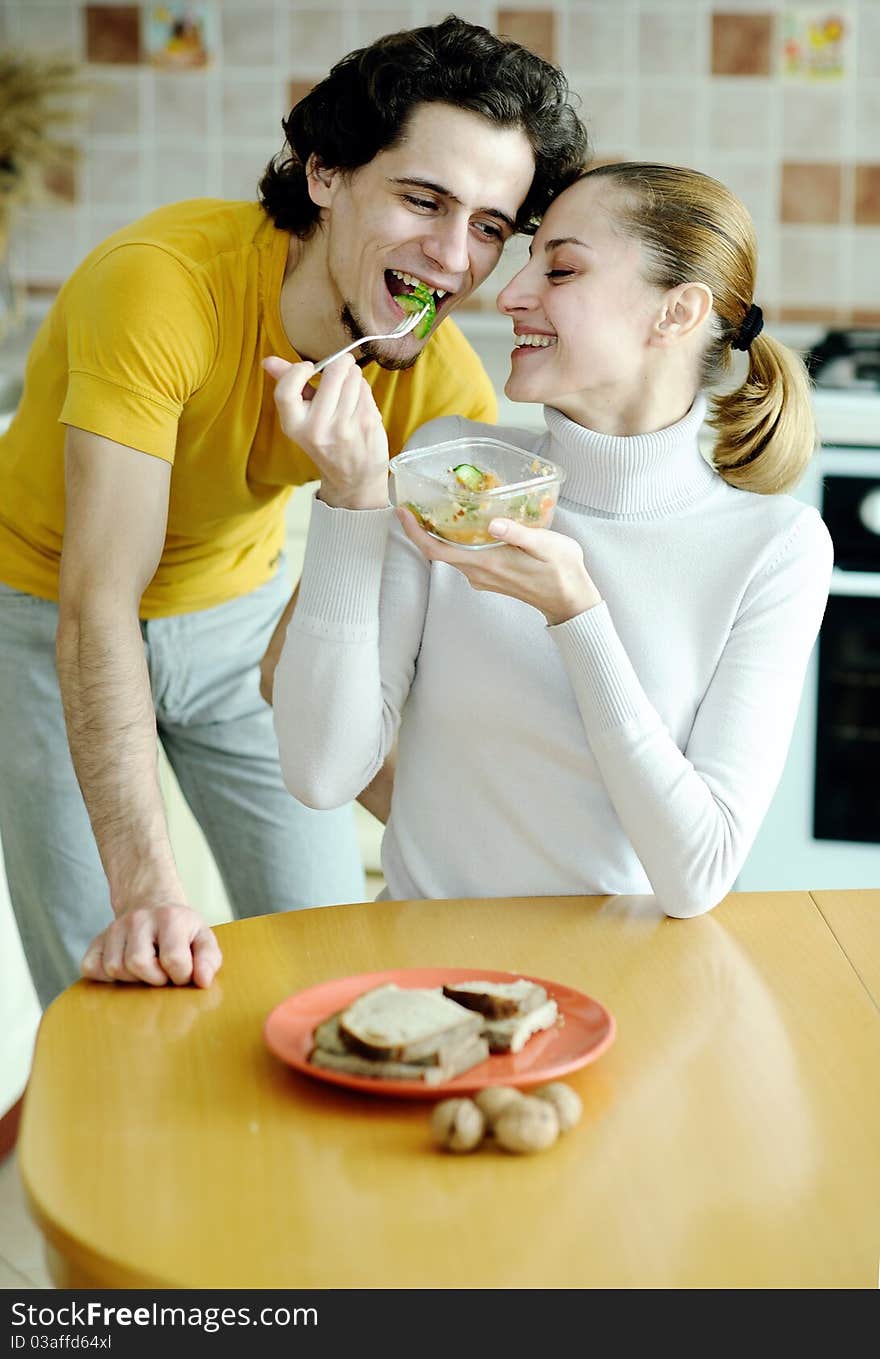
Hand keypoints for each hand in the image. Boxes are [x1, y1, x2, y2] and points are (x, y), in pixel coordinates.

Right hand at [80, 903, 222, 987]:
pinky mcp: (96, 941)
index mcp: (170, 917)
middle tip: (163, 972)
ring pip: (115, 968)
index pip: (174, 960)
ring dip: (133, 978)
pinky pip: (91, 968)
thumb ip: (209, 960)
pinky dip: (106, 977)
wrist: (152, 905)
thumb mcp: (203, 938)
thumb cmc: (181, 930)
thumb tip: (202, 981)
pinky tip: (124, 970)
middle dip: (155, 978)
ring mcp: (114, 928)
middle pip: (138, 963)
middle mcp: (139, 918)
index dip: (181, 976)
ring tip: (146, 969)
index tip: (183, 972)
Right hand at [262, 352, 389, 508]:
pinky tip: (359, 401)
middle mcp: (318, 429)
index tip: (309, 367)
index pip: (286, 391)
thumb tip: (268, 360)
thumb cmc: (326, 442)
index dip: (297, 371)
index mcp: (294, 426)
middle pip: (332, 373)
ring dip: (353, 375)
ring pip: (353, 377)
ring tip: (349, 388)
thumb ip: (288, 386)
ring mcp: (344, 426)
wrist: (353, 478)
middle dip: (339, 364)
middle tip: (341, 367)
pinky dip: (363, 388)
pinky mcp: (367, 423)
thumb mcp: (301, 419)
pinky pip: (365, 389)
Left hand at [397, 508, 601, 625]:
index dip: (416, 532)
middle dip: (421, 529)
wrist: (570, 599)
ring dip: (438, 534)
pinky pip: (463, 558)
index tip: (403, 512)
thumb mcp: (545, 545)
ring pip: (450, 555)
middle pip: (438, 552)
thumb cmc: (560, 571)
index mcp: (486, 563)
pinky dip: (455, 541)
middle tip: (413, 503)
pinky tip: (462, 523)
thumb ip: (518, 533)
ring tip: (434, 508)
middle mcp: (478, 573)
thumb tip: (493, 524)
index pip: (437, 550)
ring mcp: (482, 577)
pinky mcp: (489, 577)